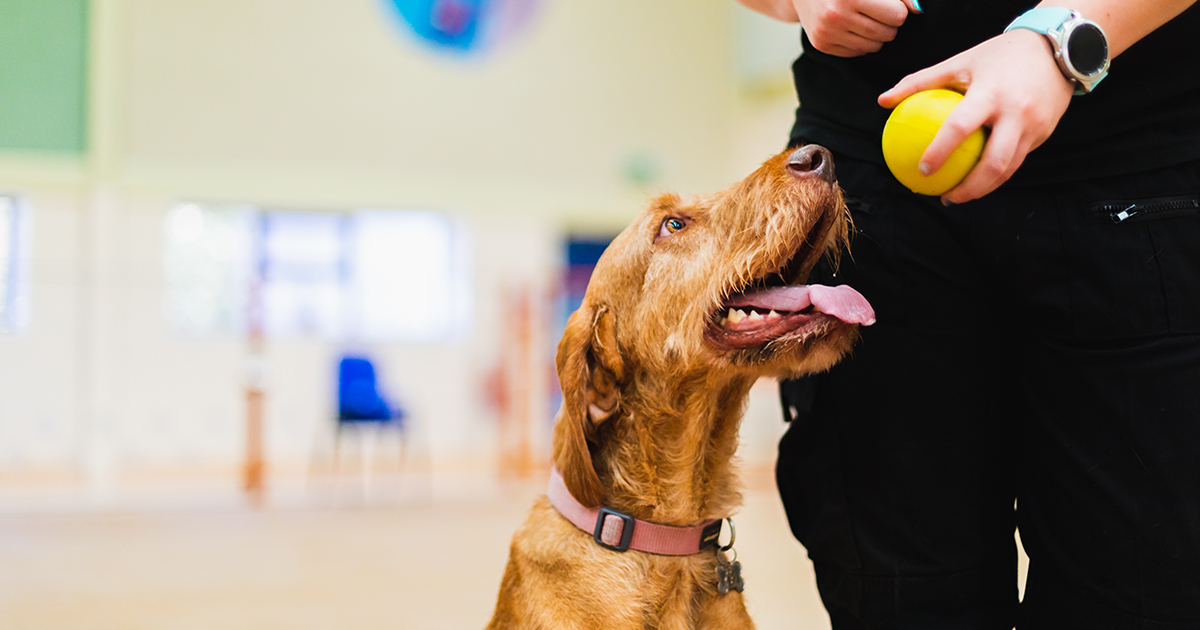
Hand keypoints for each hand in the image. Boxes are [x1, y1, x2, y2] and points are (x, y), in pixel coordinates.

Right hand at [795, 0, 919, 56]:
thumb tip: (919, 10)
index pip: (897, 15)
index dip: (896, 8)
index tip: (887, 2)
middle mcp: (836, 16)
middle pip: (887, 34)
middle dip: (888, 23)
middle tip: (877, 10)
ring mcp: (827, 33)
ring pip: (874, 46)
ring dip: (876, 34)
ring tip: (864, 17)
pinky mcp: (821, 44)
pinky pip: (857, 52)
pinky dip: (860, 41)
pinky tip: (851, 25)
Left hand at [878, 29, 1073, 203]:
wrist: (1057, 49)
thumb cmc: (998, 56)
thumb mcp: (959, 62)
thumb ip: (920, 82)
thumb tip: (883, 101)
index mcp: (991, 94)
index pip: (960, 128)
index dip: (940, 152)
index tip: (922, 171)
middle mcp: (1017, 113)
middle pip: (993, 163)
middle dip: (969, 189)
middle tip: (945, 198)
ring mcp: (1035, 126)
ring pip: (1009, 169)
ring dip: (984, 189)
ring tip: (960, 195)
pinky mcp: (1045, 133)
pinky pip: (1018, 159)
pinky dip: (998, 173)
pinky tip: (979, 178)